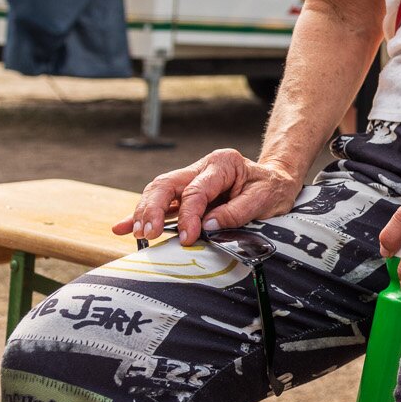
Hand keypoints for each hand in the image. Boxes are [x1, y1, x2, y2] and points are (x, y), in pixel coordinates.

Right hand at [117, 148, 303, 244]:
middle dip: (153, 209)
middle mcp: (202, 167)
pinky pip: (160, 202)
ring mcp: (191, 179)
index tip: (188, 238)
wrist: (277, 182)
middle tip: (149, 233)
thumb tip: (207, 226)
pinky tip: (122, 228)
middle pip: (166, 184)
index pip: (196, 190)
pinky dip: (141, 215)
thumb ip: (237, 212)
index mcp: (222, 163)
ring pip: (158, 191)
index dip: (188, 216)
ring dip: (144, 213)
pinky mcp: (185, 194)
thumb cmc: (273, 189)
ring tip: (137, 234)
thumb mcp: (265, 199)